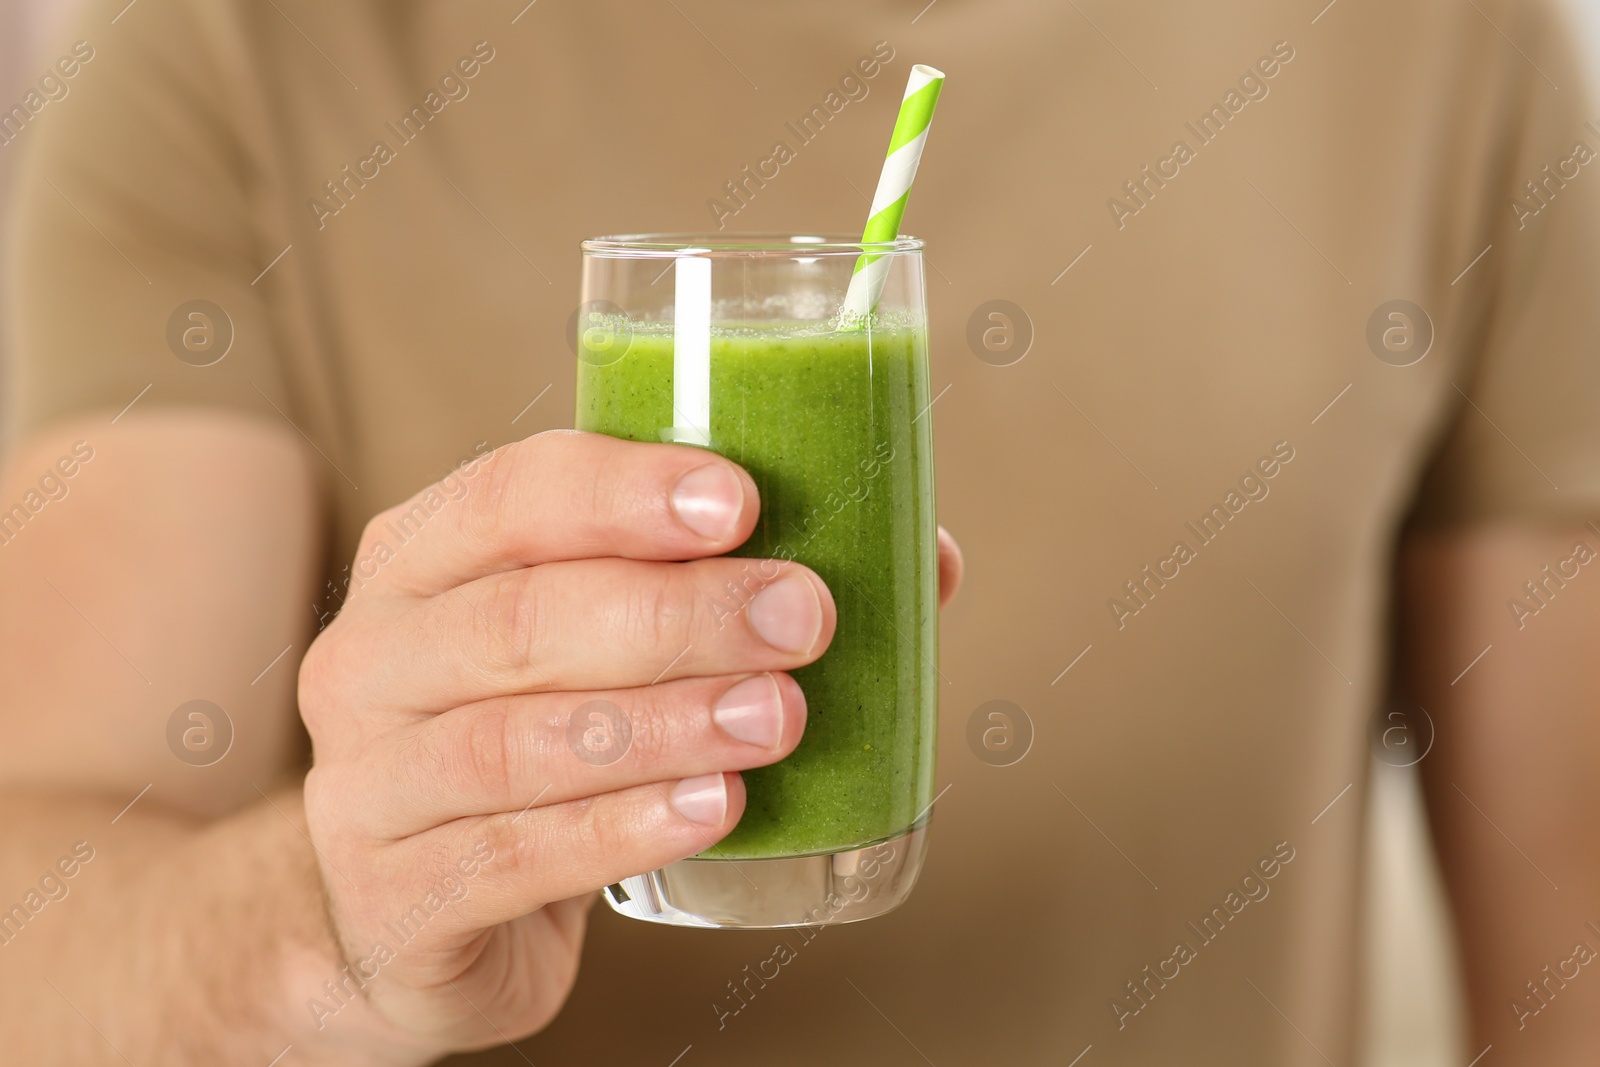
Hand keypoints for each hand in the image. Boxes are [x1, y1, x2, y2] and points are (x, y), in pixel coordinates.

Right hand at [298, 430, 838, 1055]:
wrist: (405, 913)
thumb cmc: (535, 742)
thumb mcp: (598, 652)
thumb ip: (727, 590)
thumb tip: (930, 562)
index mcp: (420, 563)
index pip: (508, 496)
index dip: (624, 491)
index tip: (742, 501)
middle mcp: (372, 660)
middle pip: (520, 618)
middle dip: (675, 612)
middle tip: (802, 617)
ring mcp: (365, 785)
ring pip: (514, 741)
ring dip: (663, 724)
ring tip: (777, 718)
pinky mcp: (395, 898)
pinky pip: (509, 856)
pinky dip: (620, 829)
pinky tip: (712, 811)